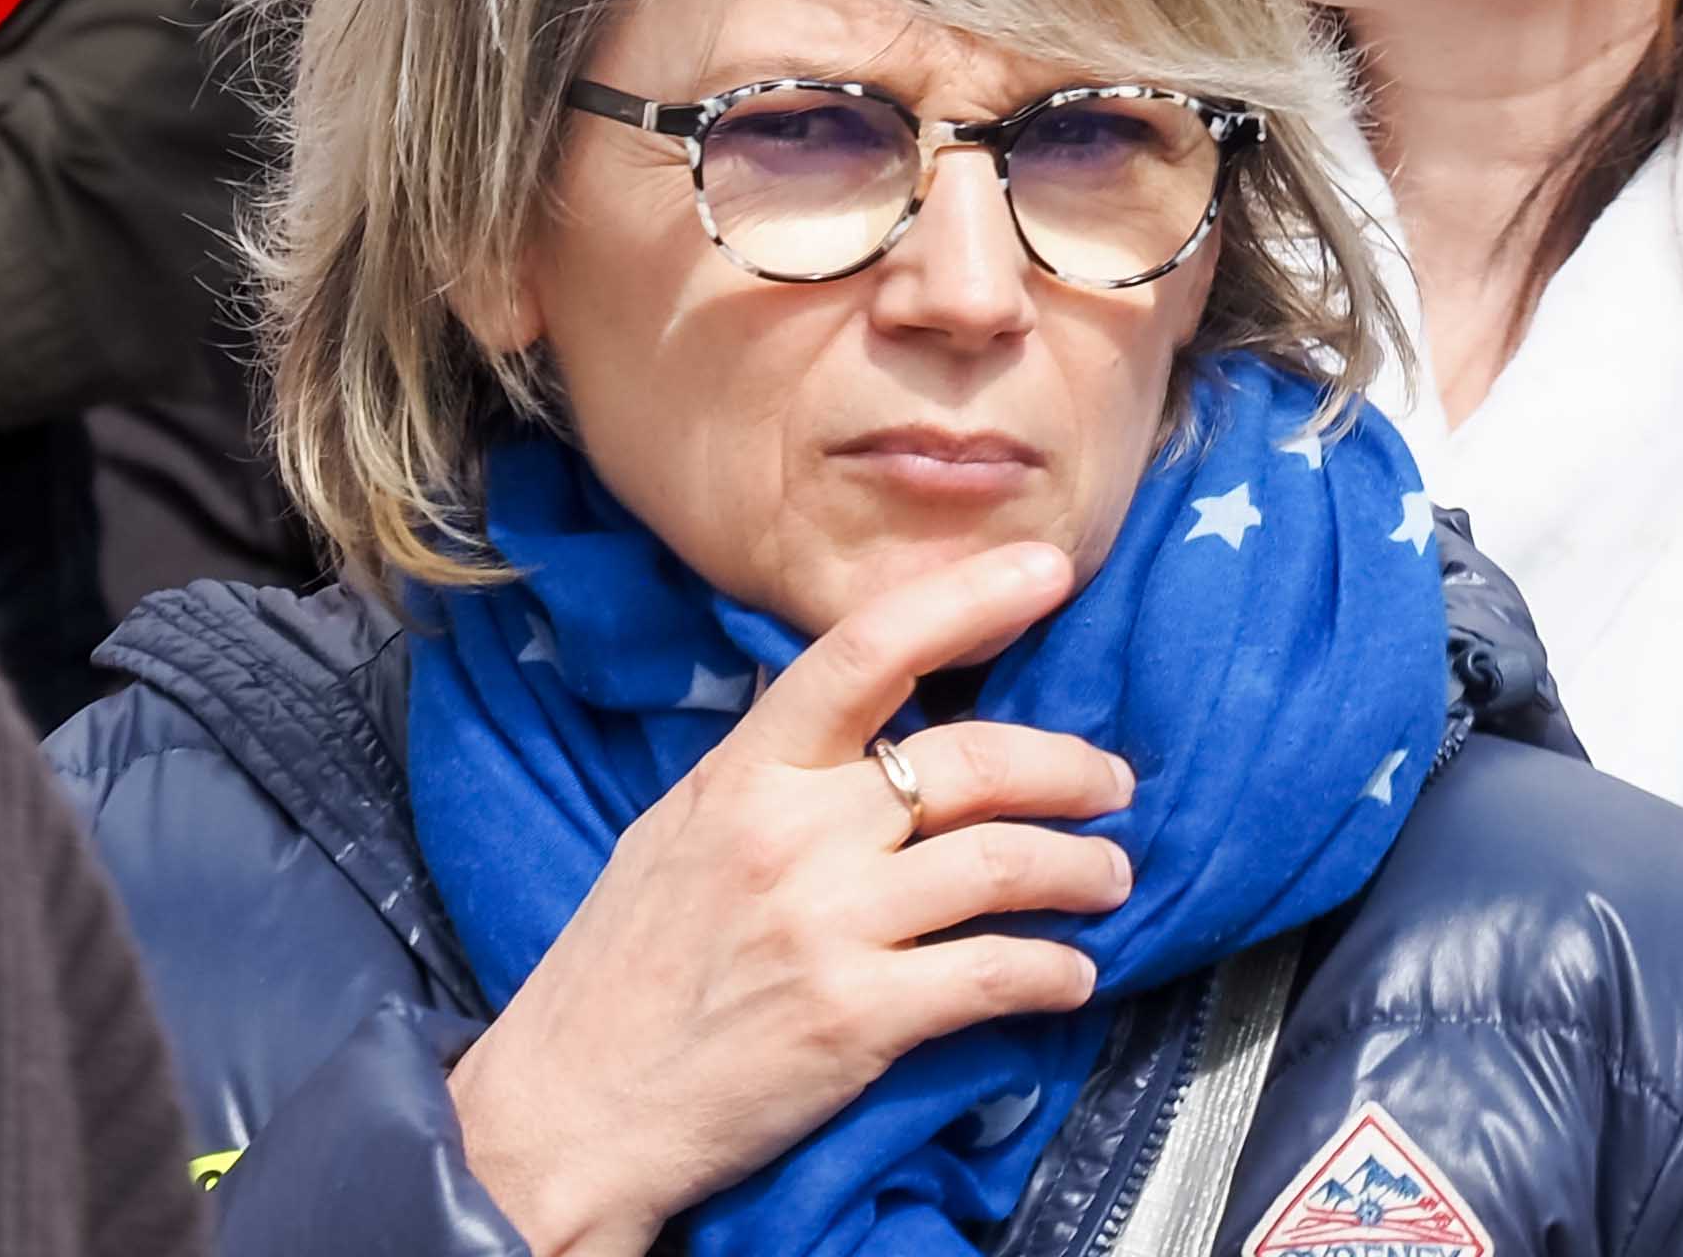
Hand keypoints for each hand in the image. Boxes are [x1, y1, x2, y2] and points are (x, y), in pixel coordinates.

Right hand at [447, 541, 1130, 1256]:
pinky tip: (1072, 976)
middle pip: (973, 760)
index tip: (1046, 571)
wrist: (568, 1111)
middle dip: (1068, 766)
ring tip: (1110, 878)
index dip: (969, 598)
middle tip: (1113, 781)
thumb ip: (772, 770)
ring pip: (1003, 863)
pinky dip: (1052, 972)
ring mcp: (827, 927)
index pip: (868, 649)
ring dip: (1081, 869)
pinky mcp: (855, 1020)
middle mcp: (793, 835)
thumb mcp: (680, 830)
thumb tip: (862, 711)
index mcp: (746, 773)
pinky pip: (991, 974)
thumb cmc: (623, 970)